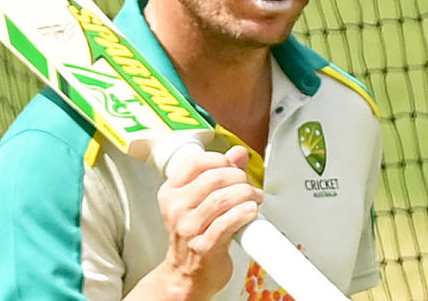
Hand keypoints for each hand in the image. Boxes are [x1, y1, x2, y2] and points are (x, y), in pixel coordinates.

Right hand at [144, 145, 262, 299]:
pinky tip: (251, 211)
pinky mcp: (203, 246)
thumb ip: (220, 173)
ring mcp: (188, 228)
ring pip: (222, 199)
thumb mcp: (201, 200)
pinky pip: (226, 223)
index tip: (234, 166)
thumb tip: (238, 152)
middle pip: (213, 178)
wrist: (187, 274)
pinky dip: (243, 213)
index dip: (220, 160)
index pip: (195, 162)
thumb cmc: (195, 235)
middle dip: (239, 178)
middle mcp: (176, 208)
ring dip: (246, 194)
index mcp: (172, 192)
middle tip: (249, 185)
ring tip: (255, 198)